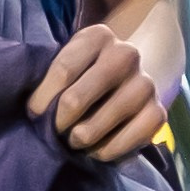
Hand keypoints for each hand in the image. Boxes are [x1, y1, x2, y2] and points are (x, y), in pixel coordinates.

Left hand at [26, 6, 180, 165]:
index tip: (34, 114)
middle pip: (73, 101)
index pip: (61, 71)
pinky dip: (101, 153)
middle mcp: (126, 56)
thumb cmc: (88, 73)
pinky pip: (118, 146)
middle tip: (53, 130)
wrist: (133, 77)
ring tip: (72, 139)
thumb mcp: (70, 61)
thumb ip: (50, 78)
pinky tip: (95, 148)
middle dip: (56, 123)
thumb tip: (32, 112)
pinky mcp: (158, 114)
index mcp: (99, 36)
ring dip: (76, 140)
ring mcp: (145, 85)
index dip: (41, 100)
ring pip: (91, 129)